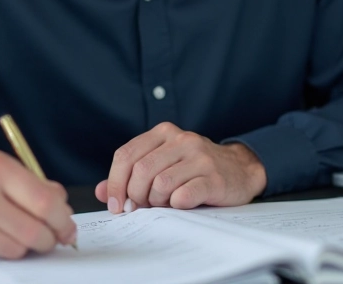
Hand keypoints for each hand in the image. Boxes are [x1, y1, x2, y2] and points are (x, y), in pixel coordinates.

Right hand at [0, 150, 76, 258]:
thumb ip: (34, 185)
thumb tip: (63, 206)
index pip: (45, 201)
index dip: (63, 221)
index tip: (67, 228)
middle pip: (34, 230)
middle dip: (49, 240)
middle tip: (51, 239)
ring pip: (17, 248)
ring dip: (24, 247)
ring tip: (16, 235)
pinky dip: (1, 252)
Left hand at [94, 122, 266, 211]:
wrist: (241, 170)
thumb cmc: (195, 170)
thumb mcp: (162, 165)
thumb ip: (131, 175)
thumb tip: (101, 192)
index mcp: (163, 133)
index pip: (125, 155)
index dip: (115, 183)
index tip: (115, 205)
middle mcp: (181, 140)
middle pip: (140, 171)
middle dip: (135, 196)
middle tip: (141, 208)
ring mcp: (199, 157)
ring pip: (160, 184)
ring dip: (156, 202)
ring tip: (164, 204)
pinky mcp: (214, 178)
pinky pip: (183, 196)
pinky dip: (176, 205)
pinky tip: (181, 204)